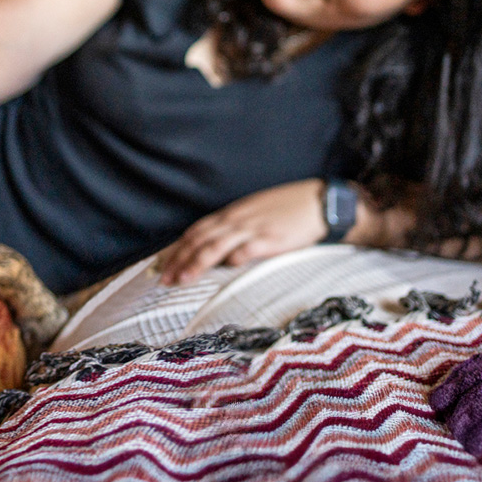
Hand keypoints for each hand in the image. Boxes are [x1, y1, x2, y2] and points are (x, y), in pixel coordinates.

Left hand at [155, 178, 327, 284]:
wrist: (319, 202)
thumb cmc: (286, 210)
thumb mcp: (253, 214)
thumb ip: (233, 229)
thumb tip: (214, 248)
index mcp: (231, 215)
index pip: (195, 232)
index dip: (177, 250)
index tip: (162, 266)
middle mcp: (236, 221)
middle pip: (199, 240)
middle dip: (178, 260)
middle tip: (162, 278)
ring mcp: (252, 229)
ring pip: (215, 246)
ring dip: (196, 263)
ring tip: (181, 279)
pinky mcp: (271, 239)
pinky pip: (248, 249)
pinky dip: (234, 258)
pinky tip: (224, 269)